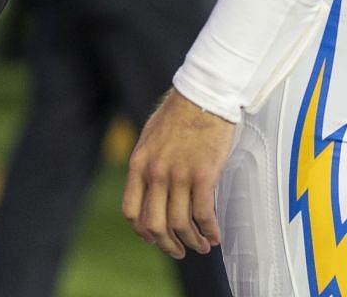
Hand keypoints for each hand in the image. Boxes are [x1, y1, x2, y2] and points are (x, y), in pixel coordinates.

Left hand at [122, 89, 237, 259]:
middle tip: (179, 251)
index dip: (143, 232)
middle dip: (167, 245)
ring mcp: (179, 176)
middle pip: (155, 225)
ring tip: (202, 245)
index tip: (154, 238)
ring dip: (192, 241)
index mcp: (139, 164)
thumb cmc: (179, 113)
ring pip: (181, 224)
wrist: (203, 95)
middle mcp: (155, 173)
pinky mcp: (203, 175)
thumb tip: (150, 187)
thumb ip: (147, 164)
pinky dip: (209, 230)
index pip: (131, 211)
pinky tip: (215, 235)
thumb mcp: (150, 137)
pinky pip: (204, 215)